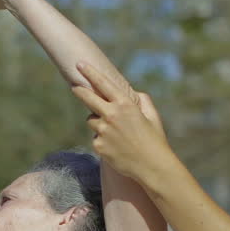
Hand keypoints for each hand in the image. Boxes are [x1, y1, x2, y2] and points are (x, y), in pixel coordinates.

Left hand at [71, 63, 171, 182]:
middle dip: (79, 90)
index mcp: (125, 105)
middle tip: (74, 86)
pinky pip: (96, 138)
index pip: (103, 84)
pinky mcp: (98, 146)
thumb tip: (133, 94)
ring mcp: (103, 131)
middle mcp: (111, 115)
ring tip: (116, 133)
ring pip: (92, 120)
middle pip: (87, 98)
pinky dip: (103, 140)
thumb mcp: (152, 115)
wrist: (152, 166)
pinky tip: (116, 147)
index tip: (80, 64)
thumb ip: (142, 100)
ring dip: (98, 122)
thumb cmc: (154, 140)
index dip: (90, 72)